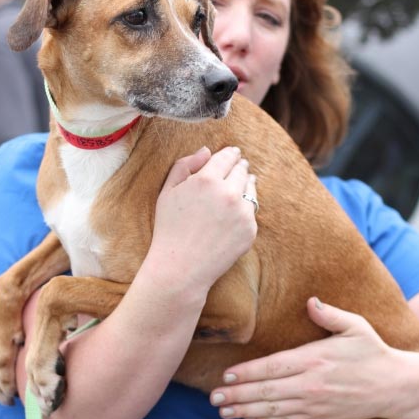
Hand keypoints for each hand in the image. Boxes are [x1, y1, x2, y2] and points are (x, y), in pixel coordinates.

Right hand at [148, 145, 257, 295]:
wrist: (180, 267)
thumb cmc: (169, 229)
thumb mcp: (167, 192)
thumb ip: (184, 165)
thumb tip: (206, 150)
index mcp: (206, 179)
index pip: (227, 157)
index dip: (231, 153)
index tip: (234, 152)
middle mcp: (228, 193)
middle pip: (242, 170)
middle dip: (240, 166)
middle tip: (240, 166)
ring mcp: (242, 213)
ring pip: (251, 188)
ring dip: (247, 183)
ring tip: (243, 183)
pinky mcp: (250, 230)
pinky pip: (251, 212)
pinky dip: (245, 209)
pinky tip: (235, 212)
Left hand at [210, 297, 393, 418]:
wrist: (393, 388)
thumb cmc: (372, 352)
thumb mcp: (355, 327)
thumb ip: (330, 315)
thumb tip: (310, 301)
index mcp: (313, 359)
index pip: (271, 367)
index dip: (246, 373)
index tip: (225, 376)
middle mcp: (310, 384)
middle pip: (265, 391)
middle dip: (236, 395)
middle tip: (212, 398)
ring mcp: (313, 403)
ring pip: (271, 409)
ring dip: (244, 410)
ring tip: (222, 411)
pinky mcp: (318, 416)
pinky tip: (247, 418)